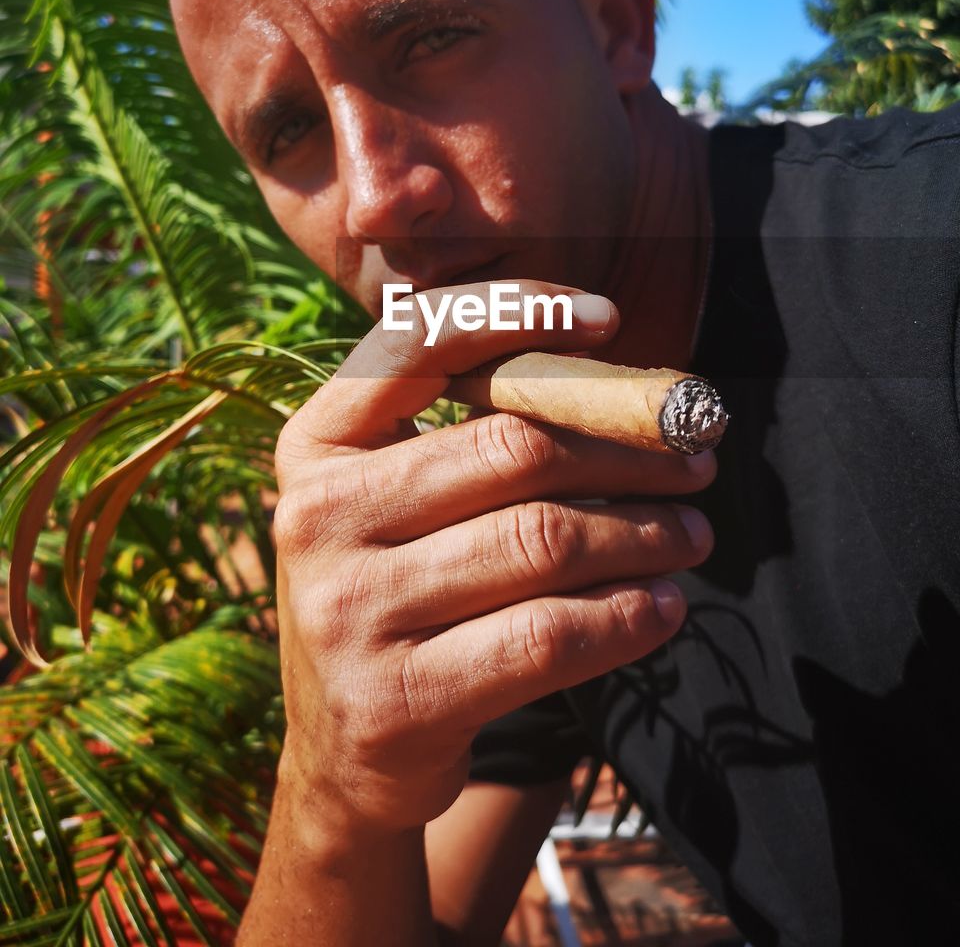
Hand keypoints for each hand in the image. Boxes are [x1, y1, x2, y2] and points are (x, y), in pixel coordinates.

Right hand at [272, 282, 714, 835]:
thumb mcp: (400, 501)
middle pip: (511, 449)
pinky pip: (544, 638)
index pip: (416, 342)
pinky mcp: (395, 699)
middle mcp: (318, 515)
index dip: (518, 311)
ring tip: (691, 533)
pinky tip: (662, 606)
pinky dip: (624, 615)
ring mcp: (348, 610)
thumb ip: (473, 435)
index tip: (608, 318)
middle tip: (694, 461)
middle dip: (625, 449)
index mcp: (319, 443)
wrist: (345, 751)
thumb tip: (625, 390)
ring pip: (541, 542)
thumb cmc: (399, 591)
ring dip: (643, 532)